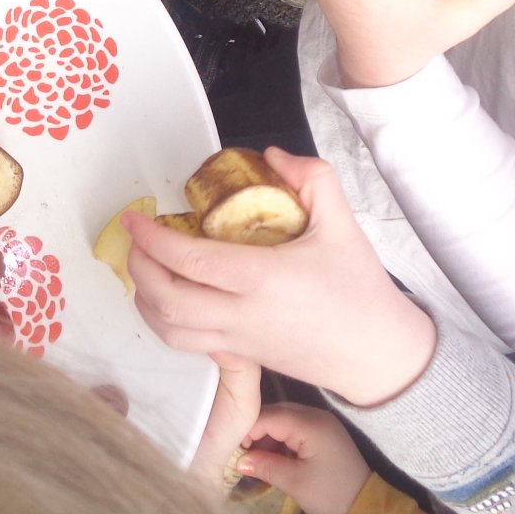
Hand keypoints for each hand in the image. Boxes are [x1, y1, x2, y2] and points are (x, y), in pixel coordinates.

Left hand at [124, 148, 436, 406]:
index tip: (135, 218)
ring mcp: (238, 342)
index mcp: (262, 280)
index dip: (154, 239)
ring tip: (144, 266)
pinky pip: (189, 345)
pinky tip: (170, 296)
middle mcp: (242, 315)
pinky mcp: (242, 358)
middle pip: (168, 301)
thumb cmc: (360, 290)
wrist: (379, 356)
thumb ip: (312, 178)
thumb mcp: (343, 224)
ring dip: (145, 298)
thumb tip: (272, 156)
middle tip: (135, 238)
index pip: (191, 262)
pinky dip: (165, 322)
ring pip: (171, 331)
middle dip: (139, 268)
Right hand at [192, 359, 372, 513]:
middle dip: (255, 431)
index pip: (269, 416)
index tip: (231, 447)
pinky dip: (280, 440)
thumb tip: (238, 460)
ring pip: (283, 420)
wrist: (366, 505)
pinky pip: (294, 428)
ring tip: (254, 458)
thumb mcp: (295, 482)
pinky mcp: (323, 432)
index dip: (247, 429)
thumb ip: (265, 466)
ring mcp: (321, 422)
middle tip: (240, 452)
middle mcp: (316, 415)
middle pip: (275, 414)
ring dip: (267, 437)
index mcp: (310, 423)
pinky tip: (272, 457)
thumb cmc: (331, 494)